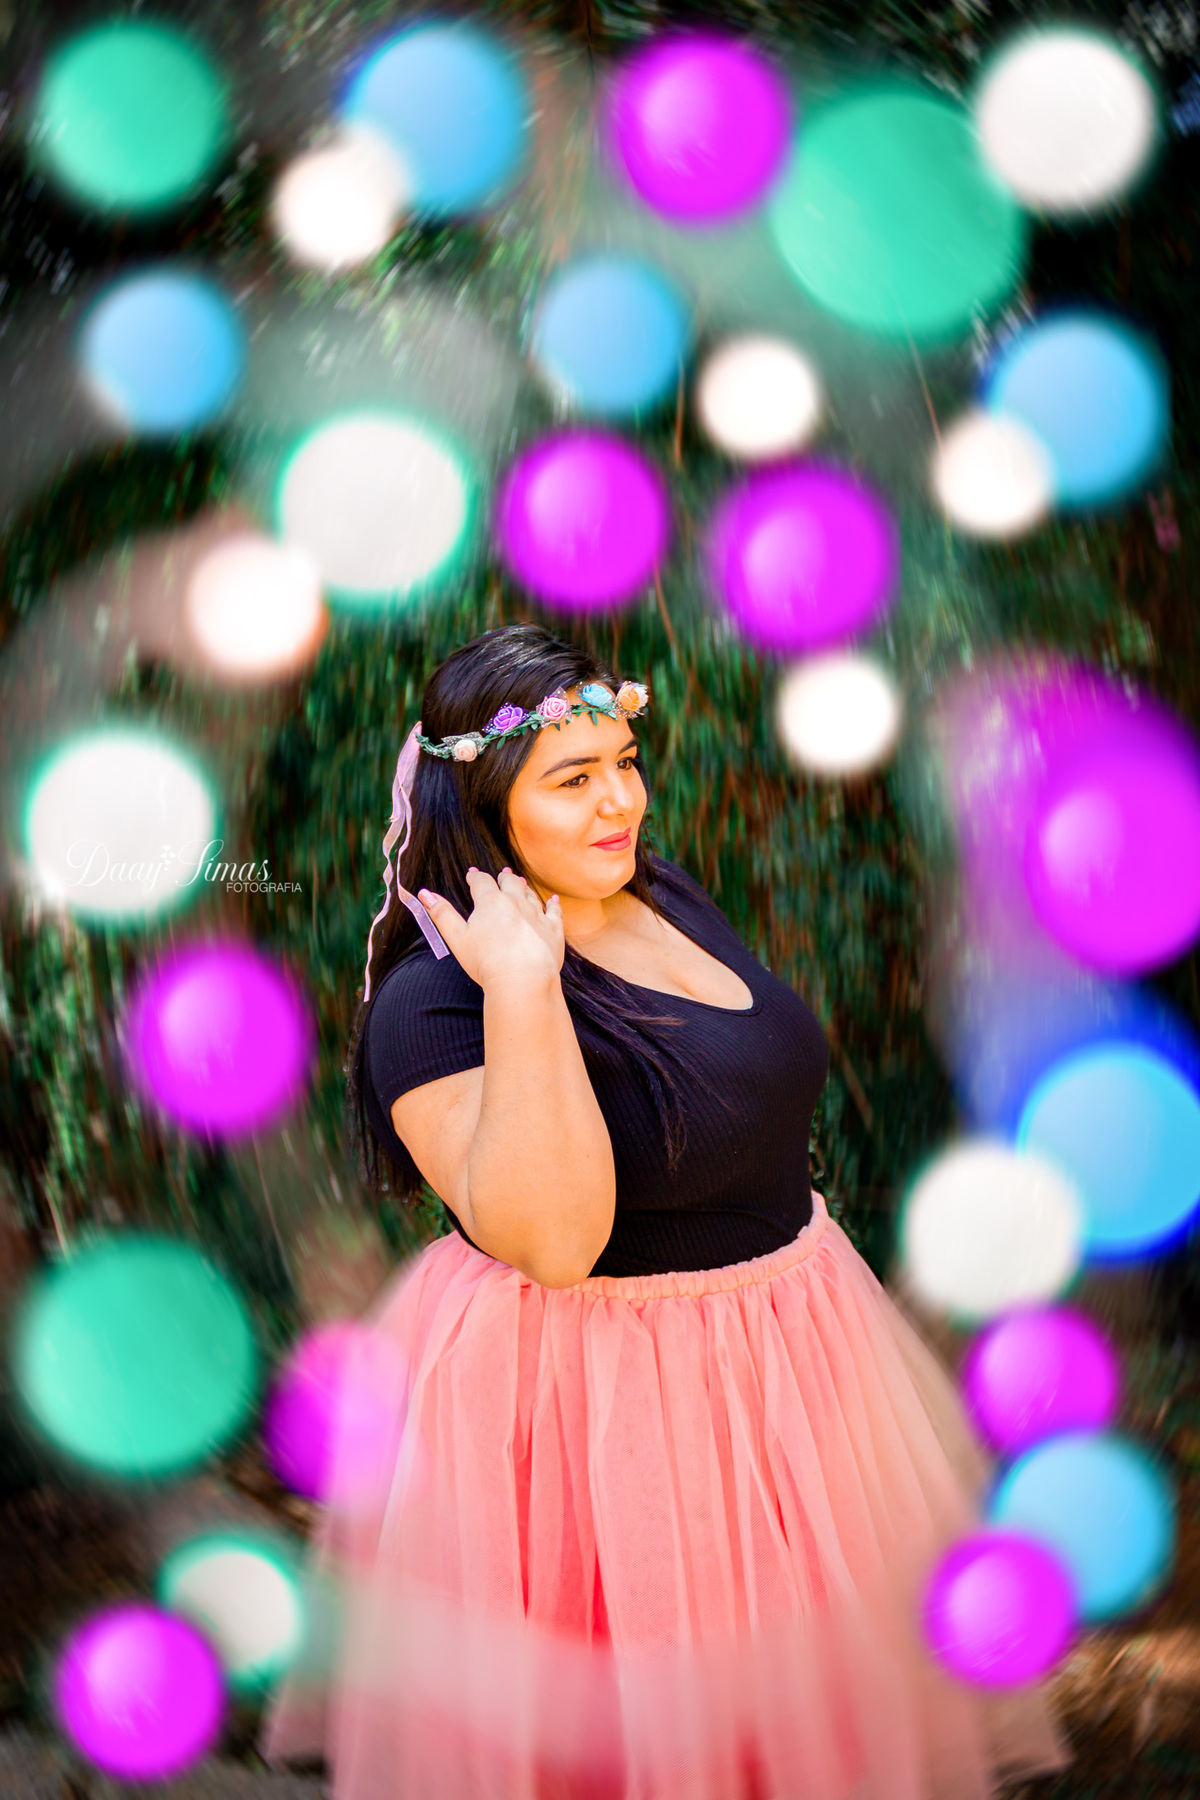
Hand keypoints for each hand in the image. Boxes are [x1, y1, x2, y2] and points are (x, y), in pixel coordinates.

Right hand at [417, 868, 564, 990]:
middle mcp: (515, 902)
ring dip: (524, 888)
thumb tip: (424, 893)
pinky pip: (554, 911)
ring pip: (530, 894)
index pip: (482, 882)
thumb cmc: (486, 961)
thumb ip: (442, 914)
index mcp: (490, 902)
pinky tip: (553, 900)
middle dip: (503, 878)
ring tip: (521, 883)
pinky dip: (553, 904)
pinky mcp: (553, 929)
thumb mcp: (457, 938)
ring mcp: (536, 914)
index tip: (473, 875)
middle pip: (509, 883)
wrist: (522, 978)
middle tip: (502, 874)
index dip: (476, 878)